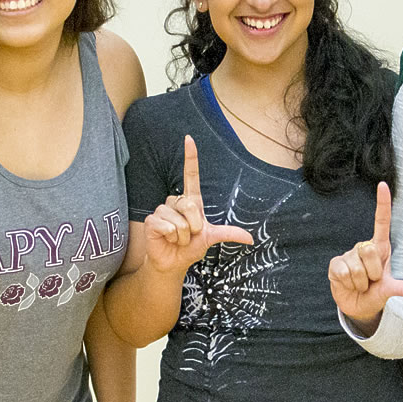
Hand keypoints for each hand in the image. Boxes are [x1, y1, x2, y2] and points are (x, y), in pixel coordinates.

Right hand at [141, 136, 252, 272]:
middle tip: (189, 235)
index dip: (190, 157)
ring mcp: (162, 210)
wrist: (173, 262)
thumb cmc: (190, 247)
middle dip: (194, 226)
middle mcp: (176, 202)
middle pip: (190, 205)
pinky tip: (167, 239)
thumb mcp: (211, 238)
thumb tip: (251, 239)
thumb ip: (229, 234)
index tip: (189, 139)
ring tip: (177, 239)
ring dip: (183, 235)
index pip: (191, 175)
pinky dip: (172, 237)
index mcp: (191, 201)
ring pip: (180, 220)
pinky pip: (168, 226)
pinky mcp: (151, 220)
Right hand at [327, 182, 402, 330]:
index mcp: (380, 248)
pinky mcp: (335, 264)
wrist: (357, 306)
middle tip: (371, 282)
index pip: (382, 222)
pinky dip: (348, 284)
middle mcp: (364, 247)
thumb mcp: (390, 290)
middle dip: (373, 273)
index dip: (382, 204)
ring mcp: (348, 255)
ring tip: (360, 285)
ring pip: (357, 267)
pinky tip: (347, 284)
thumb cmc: (376, 293)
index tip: (383, 185)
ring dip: (360, 282)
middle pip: (370, 251)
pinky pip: (343, 272)